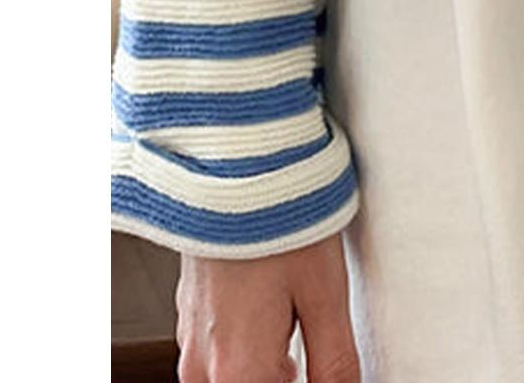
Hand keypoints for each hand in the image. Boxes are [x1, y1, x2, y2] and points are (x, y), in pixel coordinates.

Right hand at [176, 232, 358, 382]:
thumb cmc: (279, 220)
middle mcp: (203, 365)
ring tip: (295, 318)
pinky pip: (218, 350)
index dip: (309, 379)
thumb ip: (335, 362)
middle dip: (287, 375)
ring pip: (233, 376)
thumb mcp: (325, 294)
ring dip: (267, 364)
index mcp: (239, 370)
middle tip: (308, 335)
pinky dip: (247, 344)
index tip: (324, 360)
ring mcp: (190, 338)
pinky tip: (272, 305)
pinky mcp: (188, 311)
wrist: (230, 163)